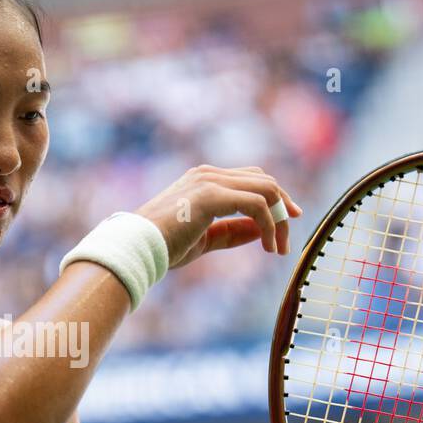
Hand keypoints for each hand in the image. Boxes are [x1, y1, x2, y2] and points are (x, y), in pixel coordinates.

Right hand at [134, 164, 301, 268]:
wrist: (135, 248)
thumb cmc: (162, 247)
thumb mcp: (205, 239)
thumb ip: (233, 231)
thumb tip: (262, 230)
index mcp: (203, 180)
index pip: (251, 179)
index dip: (274, 199)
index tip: (286, 223)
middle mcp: (208, 174)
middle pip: (264, 180)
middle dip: (282, 208)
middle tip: (287, 240)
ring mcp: (210, 181)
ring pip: (266, 189)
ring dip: (279, 219)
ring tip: (279, 247)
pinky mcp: (211, 195)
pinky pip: (257, 204)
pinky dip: (269, 225)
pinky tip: (268, 246)